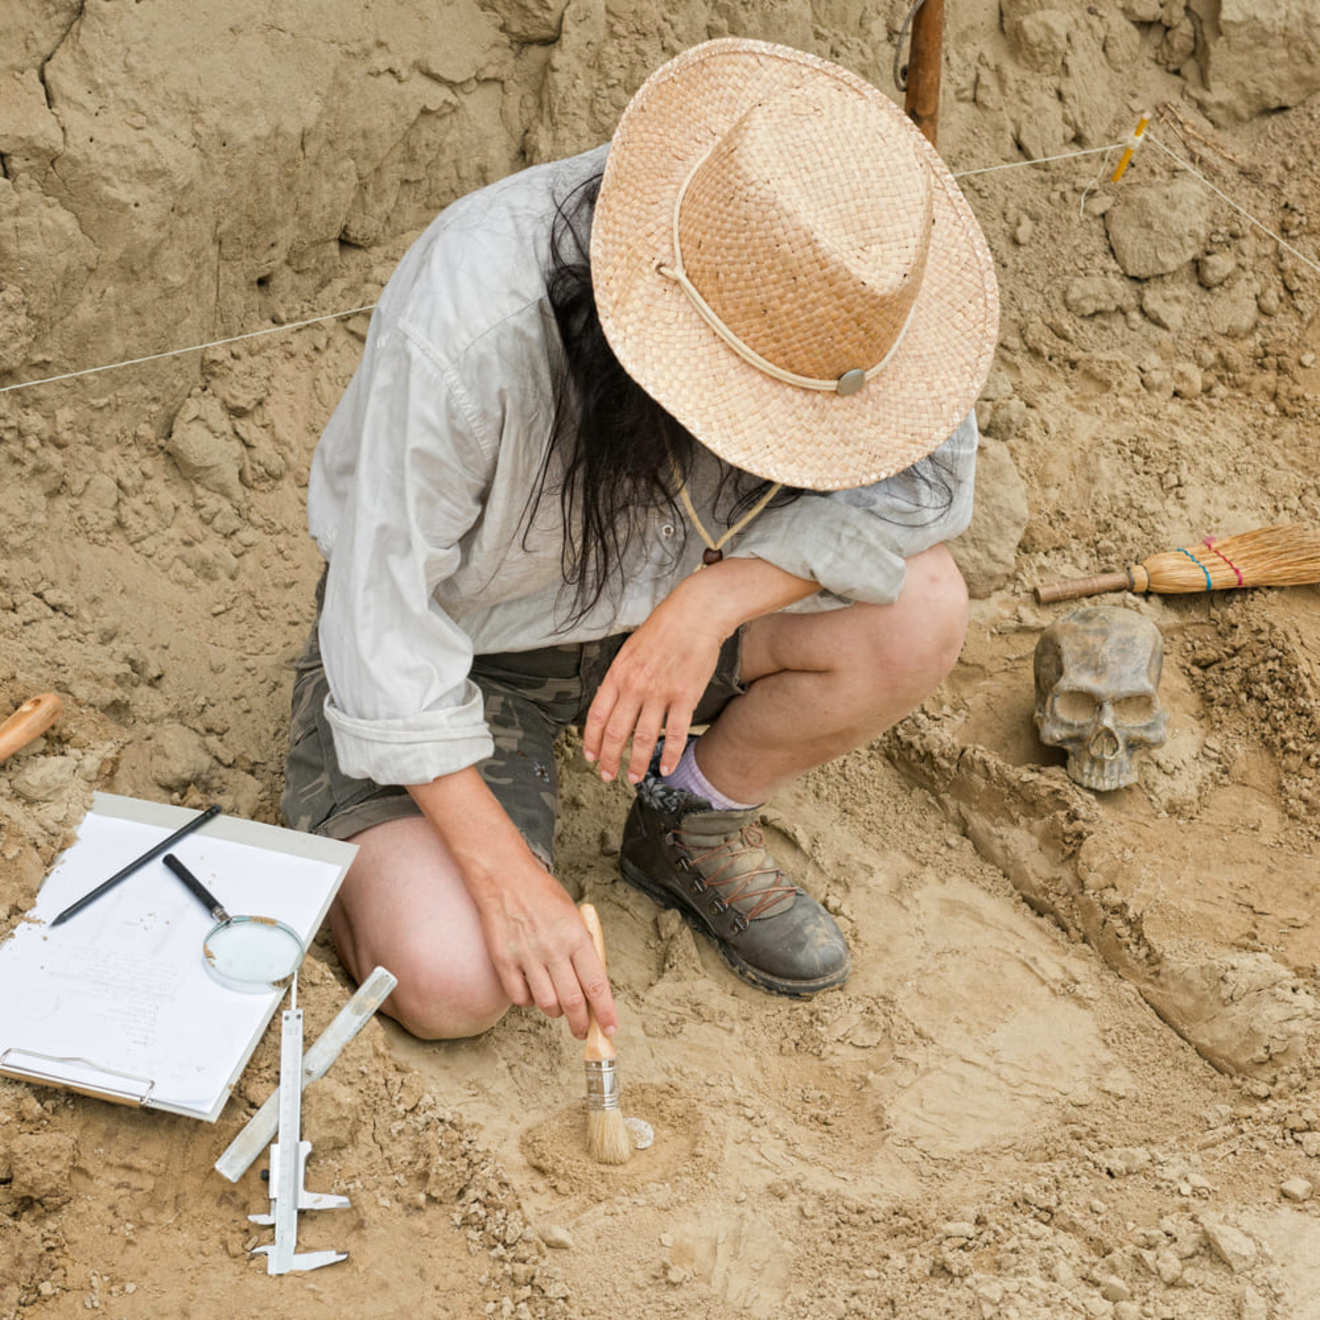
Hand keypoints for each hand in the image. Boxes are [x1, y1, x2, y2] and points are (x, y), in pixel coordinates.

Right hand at [467, 850, 617, 1040]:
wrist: (505, 878)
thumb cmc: (542, 894)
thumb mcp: (573, 915)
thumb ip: (583, 946)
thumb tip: (592, 980)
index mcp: (576, 937)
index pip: (596, 985)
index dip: (605, 1012)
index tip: (610, 1029)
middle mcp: (554, 949)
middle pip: (573, 1002)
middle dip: (582, 1024)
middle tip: (584, 1032)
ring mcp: (528, 956)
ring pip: (547, 1004)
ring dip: (555, 1012)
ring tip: (557, 1007)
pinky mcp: (504, 961)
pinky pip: (520, 998)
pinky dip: (528, 1001)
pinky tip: (532, 991)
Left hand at [582, 587, 724, 784]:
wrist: (695, 615)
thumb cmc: (663, 629)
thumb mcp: (629, 650)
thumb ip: (620, 678)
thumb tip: (612, 703)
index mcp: (617, 674)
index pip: (597, 716)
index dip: (592, 741)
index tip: (591, 757)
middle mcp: (634, 686)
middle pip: (616, 733)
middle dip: (609, 759)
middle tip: (607, 776)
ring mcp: (660, 693)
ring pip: (643, 738)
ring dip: (636, 763)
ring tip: (633, 778)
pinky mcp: (685, 697)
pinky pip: (675, 734)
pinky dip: (669, 755)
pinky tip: (664, 768)